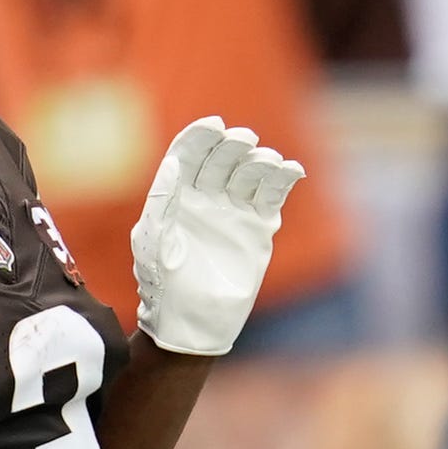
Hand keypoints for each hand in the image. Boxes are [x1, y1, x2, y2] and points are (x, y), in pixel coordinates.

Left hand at [131, 116, 306, 356]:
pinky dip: (282, 181)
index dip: (201, 136)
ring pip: (249, 174)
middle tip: (245, 141)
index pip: (189, 153)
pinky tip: (292, 170)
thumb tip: (175, 163)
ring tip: (268, 161)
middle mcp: (206, 197)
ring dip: (260, 162)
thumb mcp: (155, 242)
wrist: (193, 323)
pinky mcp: (257, 229)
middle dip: (233, 146)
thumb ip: (165, 201)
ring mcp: (233, 212)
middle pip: (221, 159)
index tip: (215, 126)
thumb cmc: (164, 285)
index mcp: (177, 194)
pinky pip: (271, 198)